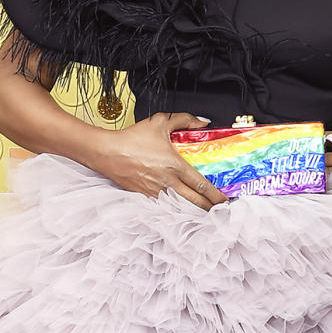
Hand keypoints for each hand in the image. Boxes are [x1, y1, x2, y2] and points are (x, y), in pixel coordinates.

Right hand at [94, 111, 228, 209]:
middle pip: (194, 202)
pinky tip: (180, 210)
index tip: (224, 199)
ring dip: (193, 211)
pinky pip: (164, 207)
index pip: (201, 185)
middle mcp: (167, 183)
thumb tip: (202, 122)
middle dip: (209, 207)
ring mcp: (155, 192)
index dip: (216, 195)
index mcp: (174, 166)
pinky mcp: (144, 197)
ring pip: (180, 207)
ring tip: (203, 211)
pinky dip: (174, 210)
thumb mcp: (159, 122)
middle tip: (218, 210)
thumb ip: (184, 120)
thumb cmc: (131, 139)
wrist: (106, 152)